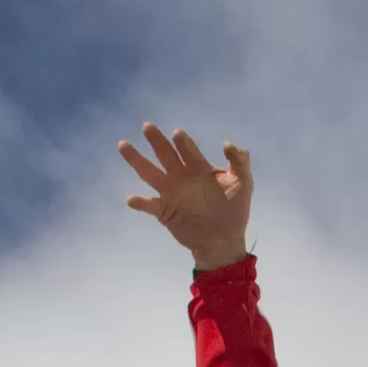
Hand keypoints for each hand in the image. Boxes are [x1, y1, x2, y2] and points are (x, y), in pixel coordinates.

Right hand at [118, 123, 253, 271]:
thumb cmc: (235, 210)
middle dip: (156, 140)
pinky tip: (131, 198)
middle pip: (165, 154)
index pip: (187, 149)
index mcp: (199, 168)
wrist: (225, 240)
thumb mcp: (244, 183)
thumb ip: (240, 161)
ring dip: (136, 159)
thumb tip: (228, 143)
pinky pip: (149, 205)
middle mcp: (182, 177)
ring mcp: (171, 193)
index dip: (183, 141)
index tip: (178, 135)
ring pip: (150, 173)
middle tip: (147, 126)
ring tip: (123, 145)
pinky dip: (140, 202)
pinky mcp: (165, 212)